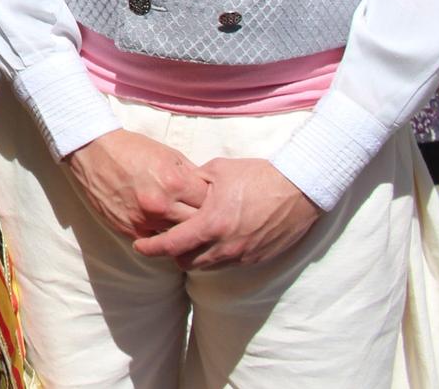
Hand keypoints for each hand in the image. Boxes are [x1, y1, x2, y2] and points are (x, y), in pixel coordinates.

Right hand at [63, 128, 209, 240]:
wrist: (93, 151)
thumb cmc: (132, 149)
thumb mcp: (168, 154)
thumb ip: (191, 174)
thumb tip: (210, 190)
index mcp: (174, 182)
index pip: (210, 202)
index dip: (215, 201)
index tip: (215, 201)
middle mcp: (161, 205)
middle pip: (198, 224)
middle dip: (204, 220)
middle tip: (207, 217)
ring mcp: (144, 220)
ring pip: (178, 237)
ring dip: (184, 231)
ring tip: (189, 226)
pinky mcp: (129, 230)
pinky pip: (156, 241)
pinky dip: (163, 237)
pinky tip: (167, 230)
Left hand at [131, 157, 319, 269]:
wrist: (299, 189)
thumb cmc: (258, 175)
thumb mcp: (219, 171)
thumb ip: (194, 183)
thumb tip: (178, 187)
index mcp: (211, 223)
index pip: (172, 245)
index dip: (151, 248)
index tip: (139, 246)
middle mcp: (225, 245)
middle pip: (186, 262)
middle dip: (174, 253)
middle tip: (169, 238)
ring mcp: (243, 255)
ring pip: (208, 266)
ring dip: (196, 256)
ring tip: (194, 239)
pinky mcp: (258, 258)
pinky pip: (229, 264)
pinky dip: (218, 256)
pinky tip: (220, 239)